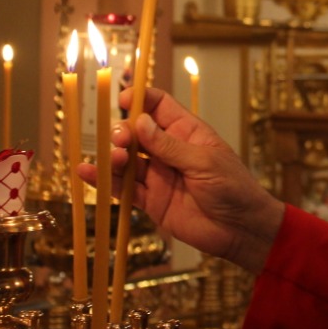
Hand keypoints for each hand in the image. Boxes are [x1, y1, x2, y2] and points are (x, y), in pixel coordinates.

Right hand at [77, 87, 285, 273]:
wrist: (241, 230)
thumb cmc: (233, 189)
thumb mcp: (205, 162)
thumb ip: (170, 146)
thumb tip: (140, 122)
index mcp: (187, 133)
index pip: (159, 106)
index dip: (140, 99)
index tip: (123, 98)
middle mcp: (169, 151)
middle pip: (136, 132)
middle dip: (124, 131)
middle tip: (122, 140)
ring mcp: (158, 176)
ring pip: (126, 160)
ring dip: (113, 156)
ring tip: (112, 159)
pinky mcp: (151, 201)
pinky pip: (123, 188)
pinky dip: (104, 181)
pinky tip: (86, 172)